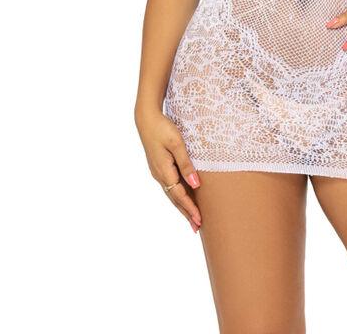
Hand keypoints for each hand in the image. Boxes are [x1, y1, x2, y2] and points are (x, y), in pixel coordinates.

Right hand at [135, 108, 201, 233]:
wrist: (146, 119)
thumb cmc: (163, 129)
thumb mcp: (177, 144)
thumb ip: (186, 164)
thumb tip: (196, 184)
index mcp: (164, 171)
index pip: (180, 195)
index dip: (190, 209)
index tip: (199, 221)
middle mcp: (159, 175)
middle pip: (175, 199)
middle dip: (186, 213)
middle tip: (197, 228)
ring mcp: (158, 172)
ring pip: (172, 193)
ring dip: (182, 206)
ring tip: (192, 218)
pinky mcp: (159, 167)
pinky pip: (170, 185)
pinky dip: (178, 195)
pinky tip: (183, 197)